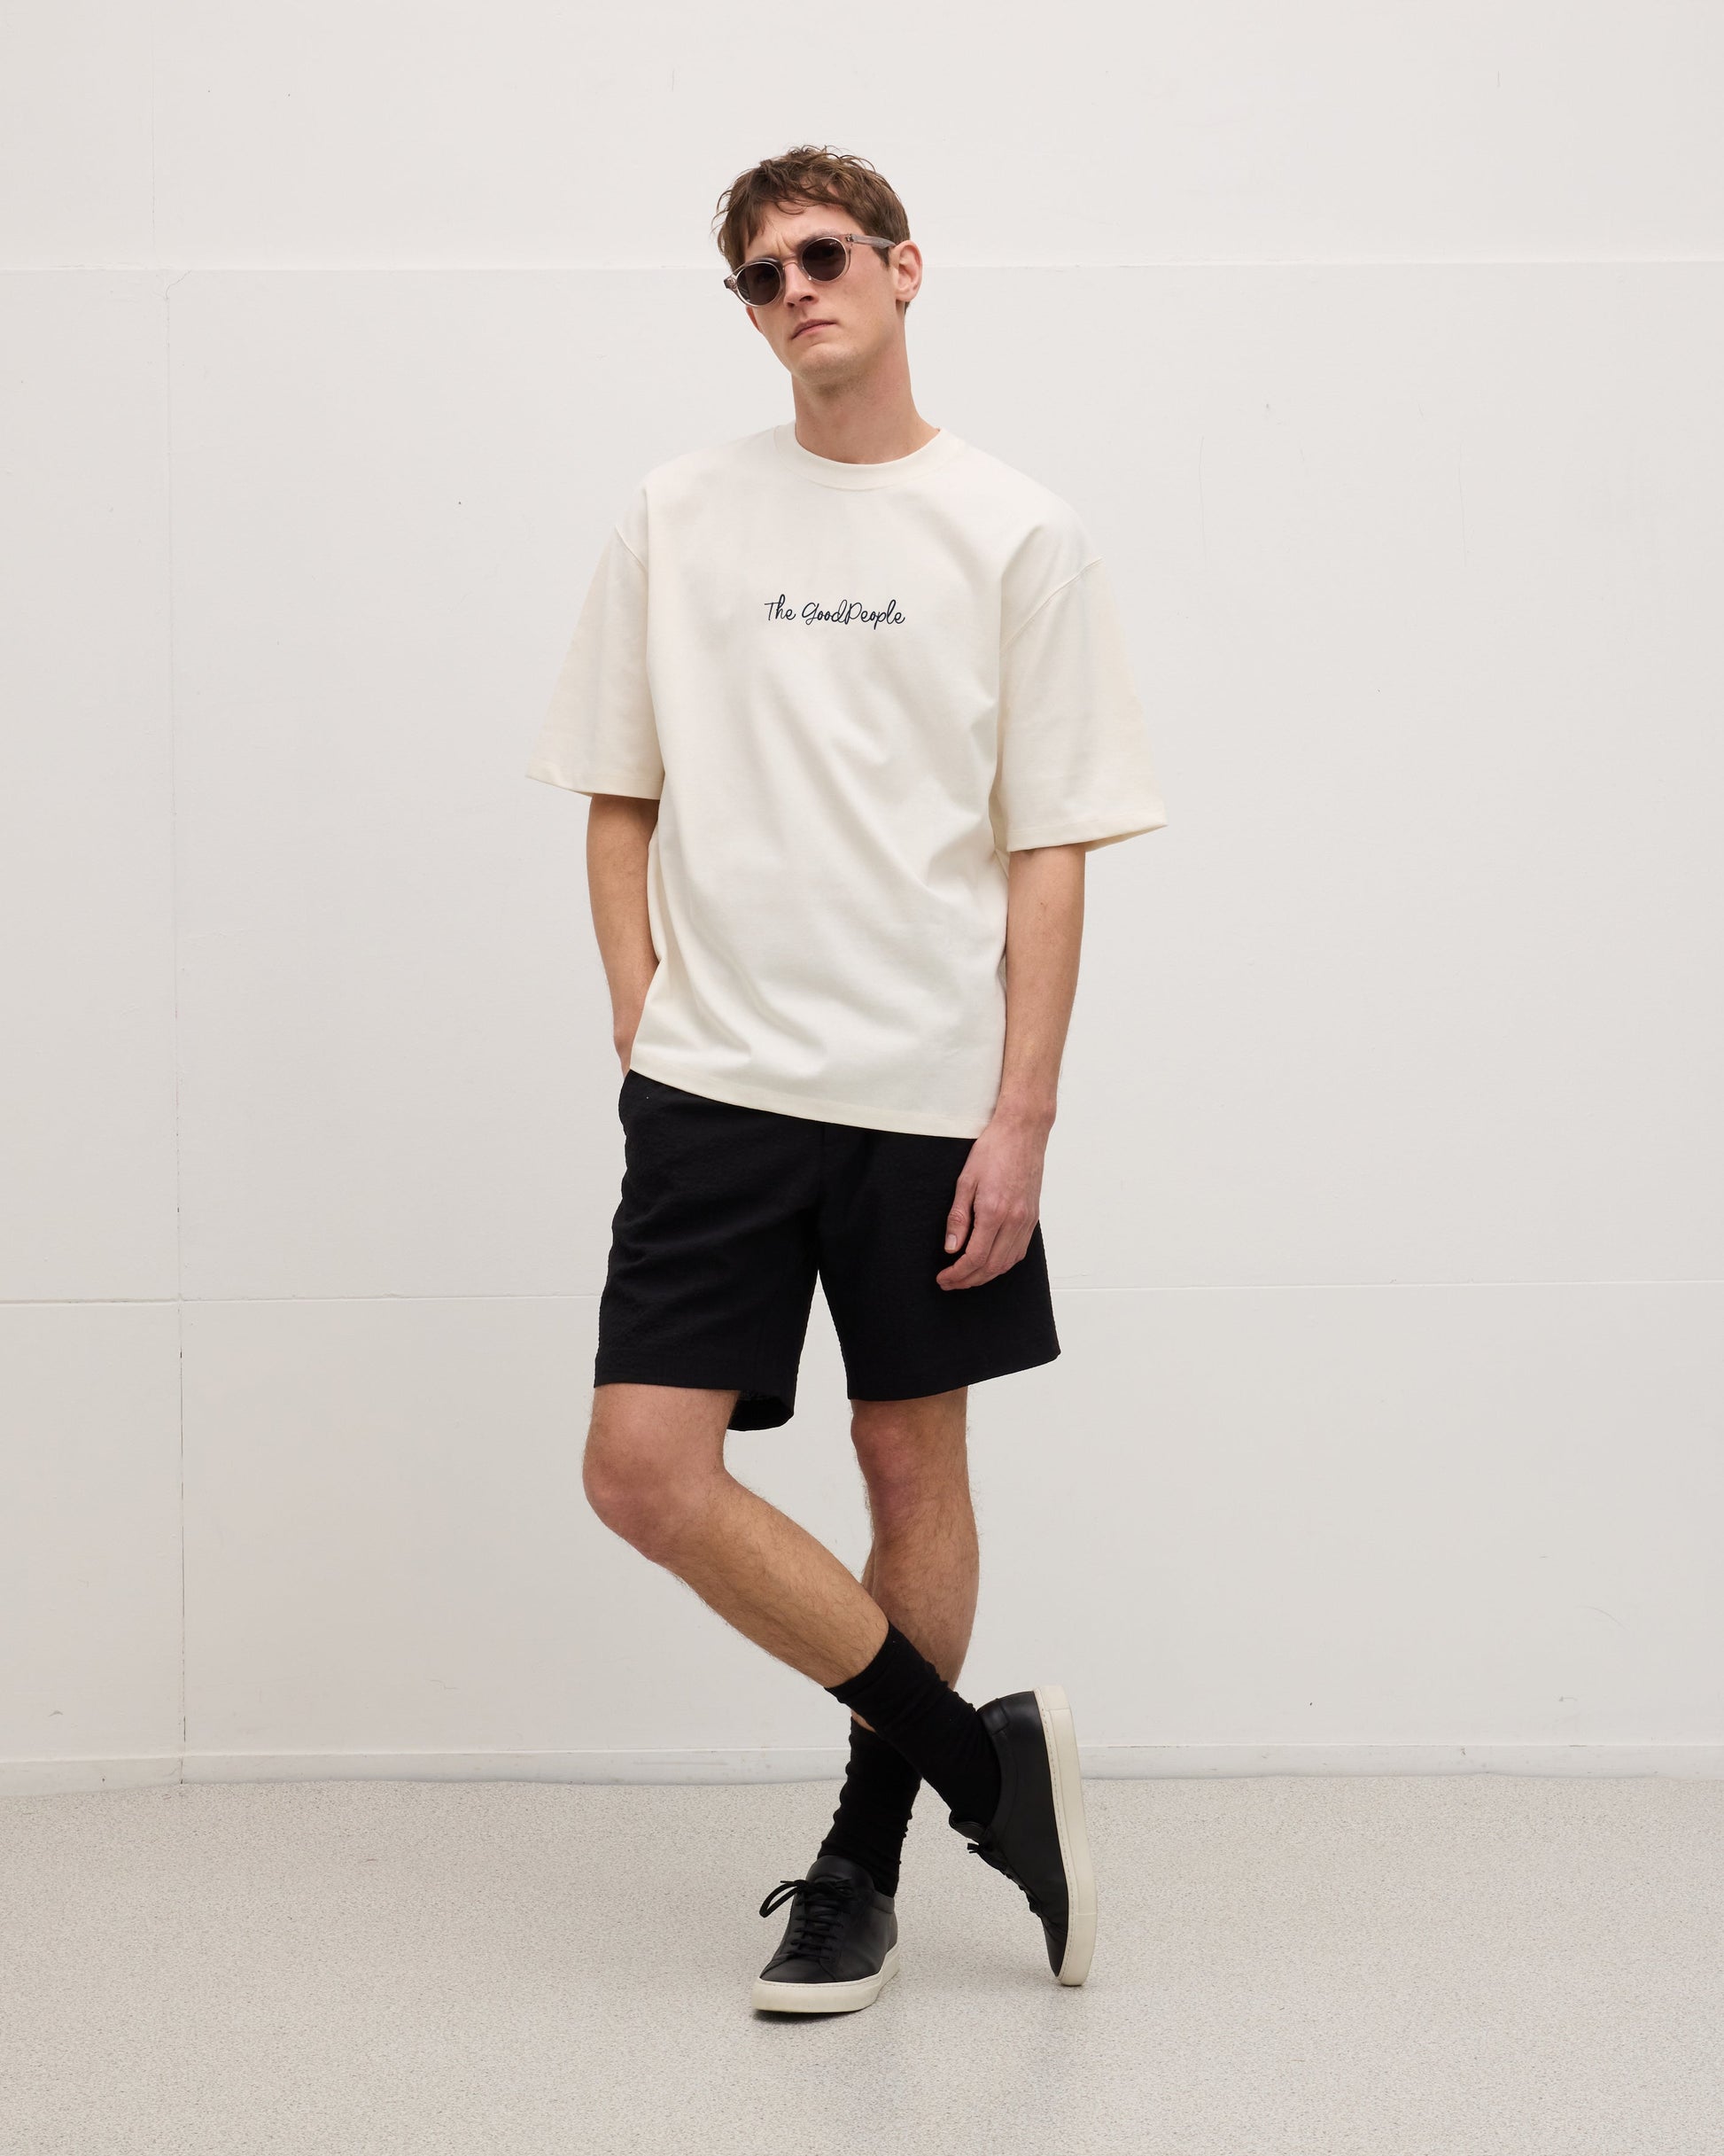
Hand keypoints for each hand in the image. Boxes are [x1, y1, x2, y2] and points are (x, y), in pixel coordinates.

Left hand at [936, 1112, 1047, 1289]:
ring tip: (967, 1278)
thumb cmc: (993, 1150)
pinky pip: (1019, 1251)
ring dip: (986, 1276)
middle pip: (992, 1266)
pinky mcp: (1033, 1218)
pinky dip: (1003, 1264)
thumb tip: (951, 1248)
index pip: (975, 1257)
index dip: (958, 1274)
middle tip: (950, 1283)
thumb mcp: (966, 1181)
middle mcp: (1014, 1220)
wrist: (1023, 1133)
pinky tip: (990, 1264)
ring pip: (1008, 1263)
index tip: (944, 1278)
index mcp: (994, 1211)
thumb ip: (958, 1217)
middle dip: (969, 1280)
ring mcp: (1027, 1220)